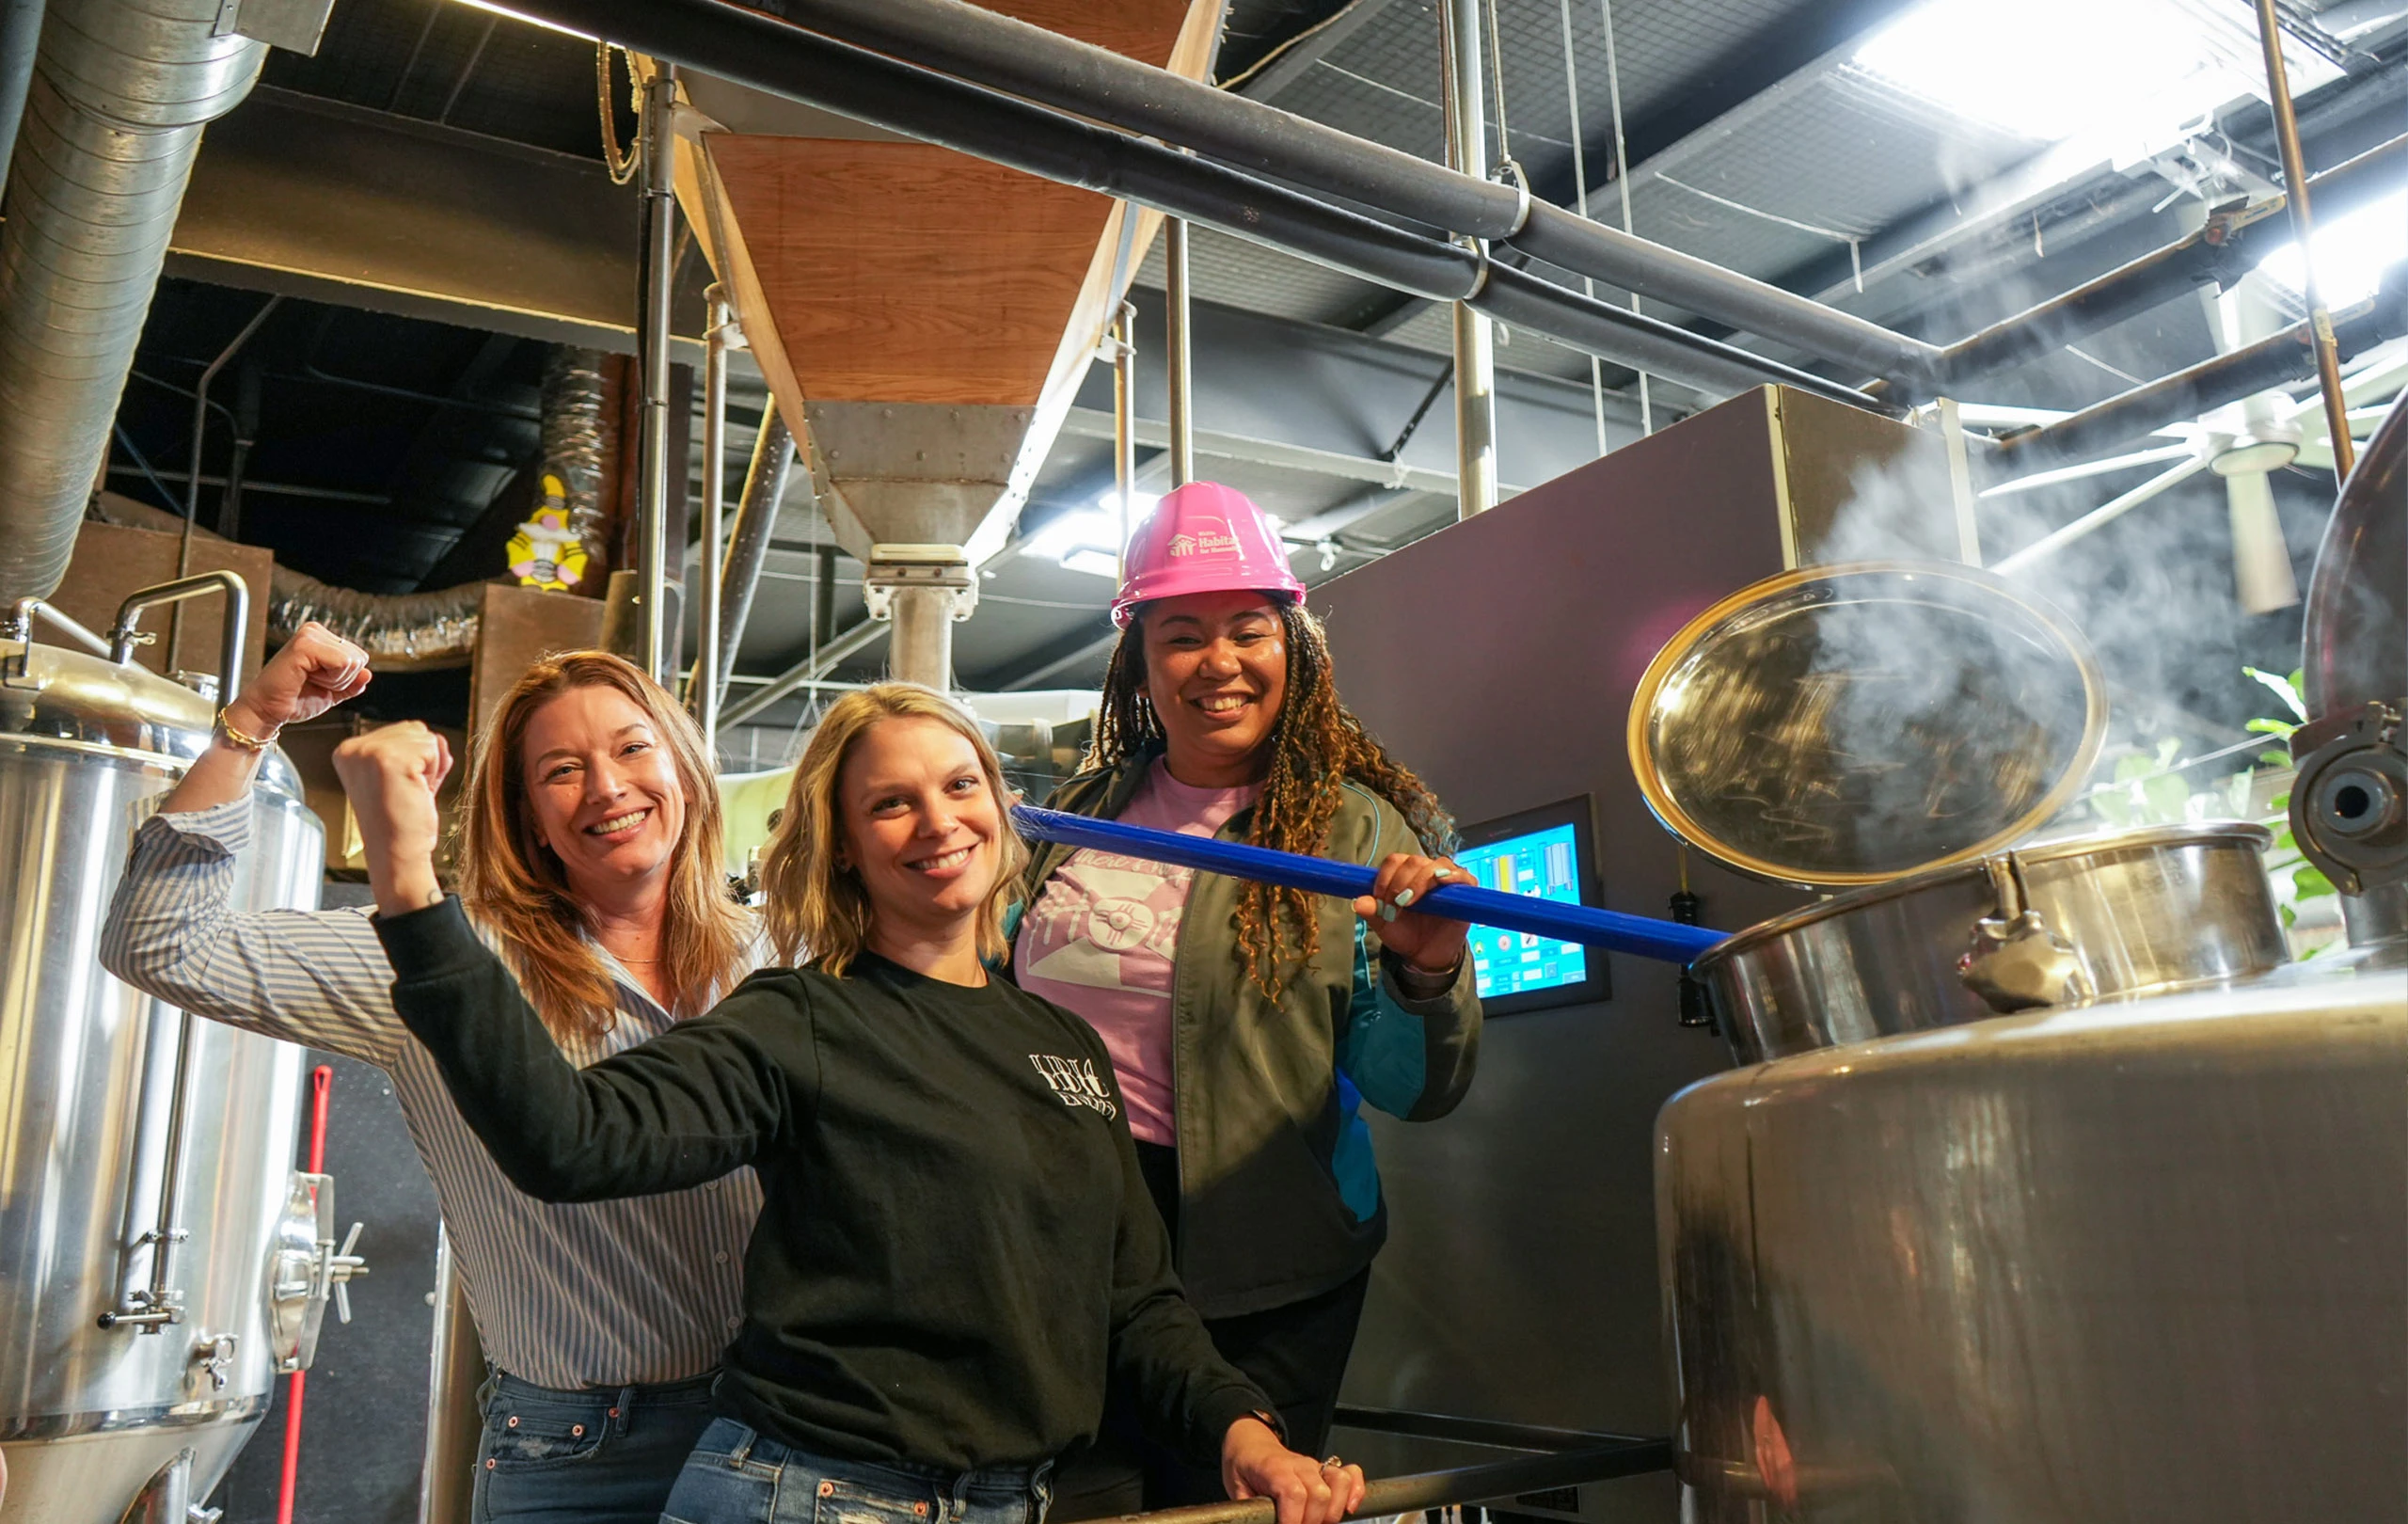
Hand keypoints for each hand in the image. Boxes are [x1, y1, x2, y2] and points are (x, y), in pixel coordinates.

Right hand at [225, 621, 370, 739]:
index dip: (345, 678)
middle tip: (311, 682)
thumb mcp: (332, 692)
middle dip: (341, 679)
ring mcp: (310, 635)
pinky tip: (306, 677)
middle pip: (359, 658)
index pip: (360, 657)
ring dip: (334, 680)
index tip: (317, 681)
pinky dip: (330, 679)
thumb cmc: (293, 700)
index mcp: (322, 638)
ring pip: (352, 661)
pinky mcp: (304, 645)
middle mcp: (316, 631)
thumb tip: (367, 674)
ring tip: (307, 679)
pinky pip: (342, 663)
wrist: (267, 710)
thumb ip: (352, 683)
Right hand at [331, 722, 452, 916]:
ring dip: (429, 767)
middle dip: (423, 761)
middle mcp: (353, 748)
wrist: (397, 854)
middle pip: (415, 729)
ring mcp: (369, 751)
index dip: (413, 760)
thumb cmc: (400, 821)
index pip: (402, 730)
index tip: (398, 787)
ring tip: (410, 792)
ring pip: (426, 737)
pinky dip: (434, 773)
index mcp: (348, 751)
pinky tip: (416, 792)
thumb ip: (410, 748)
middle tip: (407, 791)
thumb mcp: (399, 774)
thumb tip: (434, 737)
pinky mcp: (388, 759)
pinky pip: (433, 748)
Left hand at [1222, 1418, 1364, 1523]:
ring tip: (1319, 1523)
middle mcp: (1299, 1465)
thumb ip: (1248, 1509)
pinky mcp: (1326, 1471)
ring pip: (1339, 1483)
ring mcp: (1316, 1466)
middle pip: (1319, 1494)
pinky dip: (1356, 1492)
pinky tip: (1348, 1509)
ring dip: (1333, 1512)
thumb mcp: (1236, 1489)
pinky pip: (1350, 1474)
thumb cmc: (1245, 1466)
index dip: (1294, 1520)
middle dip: (1313, 1522)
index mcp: (1274, 1468)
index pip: (1293, 1493)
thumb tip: (1253, 1520)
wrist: (1250, 1445)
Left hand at [1353, 853, 1469, 977]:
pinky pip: (1462, 875)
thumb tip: (1358, 903)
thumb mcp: (1384, 925)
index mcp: (1404, 874)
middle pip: (1413, 861)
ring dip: (1420, 881)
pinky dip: (1453, 875)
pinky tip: (1442, 882)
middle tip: (1395, 906)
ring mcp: (1446, 879)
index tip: (1380, 899)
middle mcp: (1425, 871)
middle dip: (1400, 883)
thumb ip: (1372, 912)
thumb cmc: (1406, 934)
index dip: (1385, 877)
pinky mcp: (1465, 890)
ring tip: (1411, 902)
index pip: (1394, 861)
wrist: (1427, 955)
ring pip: (1435, 865)